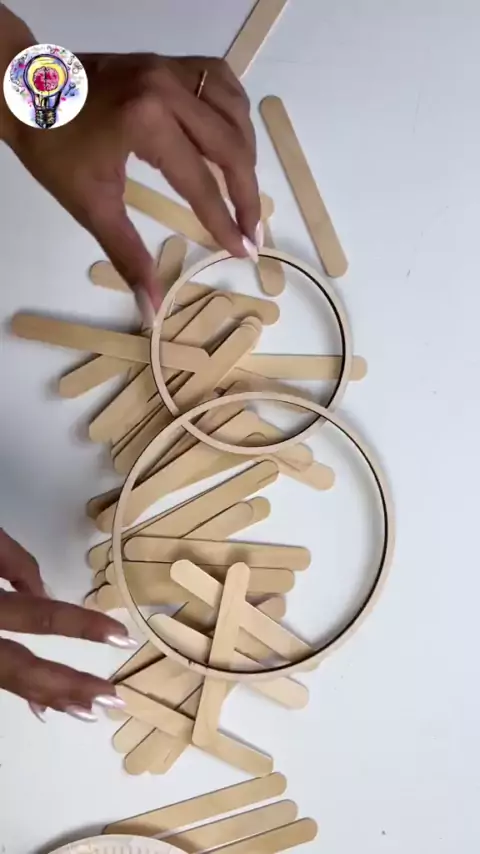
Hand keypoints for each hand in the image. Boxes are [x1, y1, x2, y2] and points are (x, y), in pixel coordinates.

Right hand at [0, 529, 135, 721]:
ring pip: (4, 679)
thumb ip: (13, 562)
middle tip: (112, 699)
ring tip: (87, 709)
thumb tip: (44, 594)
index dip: (82, 625)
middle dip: (67, 685)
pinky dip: (19, 687)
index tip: (121, 636)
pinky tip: (44, 703)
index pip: (39, 613)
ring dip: (47, 695)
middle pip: (19, 667)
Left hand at [6, 53, 260, 317]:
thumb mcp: (90, 206)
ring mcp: (169, 68)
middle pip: (231, 146)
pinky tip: (233, 140)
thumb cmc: (53, 149)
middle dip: (247, 194)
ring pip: (234, 110)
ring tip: (244, 190)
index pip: (201, 182)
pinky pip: (220, 80)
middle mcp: (167, 88)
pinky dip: (235, 112)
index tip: (244, 249)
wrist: (23, 90)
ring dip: (247, 153)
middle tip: (252, 229)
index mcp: (146, 122)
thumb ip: (129, 255)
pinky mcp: (168, 61)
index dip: (225, 221)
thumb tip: (152, 308)